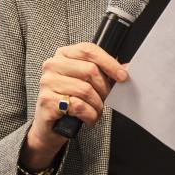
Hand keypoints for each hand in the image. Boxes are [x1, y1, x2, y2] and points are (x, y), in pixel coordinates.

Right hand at [23, 42, 127, 168]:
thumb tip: (128, 68)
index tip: (122, 76)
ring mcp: (47, 82)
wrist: (50, 124)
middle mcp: (53, 65)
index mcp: (63, 55)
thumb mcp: (86, 82)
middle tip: (105, 99)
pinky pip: (78, 106)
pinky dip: (90, 115)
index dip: (109, 63)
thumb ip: (104, 73)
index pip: (89, 50)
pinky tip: (89, 118)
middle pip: (90, 71)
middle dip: (104, 89)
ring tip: (96, 111)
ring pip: (86, 90)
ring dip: (98, 105)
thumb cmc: (70, 100)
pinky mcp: (47, 101)